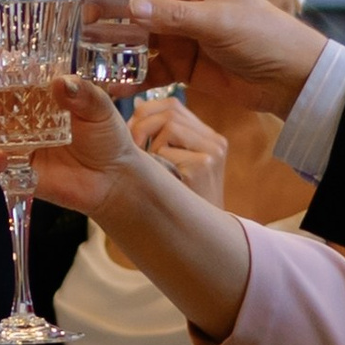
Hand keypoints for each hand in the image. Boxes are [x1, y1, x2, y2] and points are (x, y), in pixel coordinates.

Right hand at [0, 68, 139, 213]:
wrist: (115, 179)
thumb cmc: (106, 135)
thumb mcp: (100, 107)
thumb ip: (82, 94)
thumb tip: (60, 82)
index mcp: (35, 91)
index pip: (3, 71)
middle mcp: (20, 114)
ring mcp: (17, 142)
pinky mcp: (20, 170)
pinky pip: (1, 166)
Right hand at [82, 0, 325, 113]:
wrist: (292, 79)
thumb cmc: (264, 37)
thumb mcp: (218, 22)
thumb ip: (174, 17)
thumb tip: (130, 8)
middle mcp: (183, 6)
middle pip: (135, 4)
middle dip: (108, 14)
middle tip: (82, 27)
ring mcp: (181, 37)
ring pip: (138, 38)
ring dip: (116, 47)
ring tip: (90, 59)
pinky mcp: (184, 66)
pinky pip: (150, 69)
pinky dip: (132, 77)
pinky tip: (114, 87)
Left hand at [131, 93, 229, 208]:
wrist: (199, 239)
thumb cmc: (179, 202)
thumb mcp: (173, 164)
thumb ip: (160, 137)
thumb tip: (135, 109)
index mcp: (209, 137)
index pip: (173, 105)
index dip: (146, 112)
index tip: (129, 131)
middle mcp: (215, 140)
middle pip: (169, 111)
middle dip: (141, 124)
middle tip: (130, 147)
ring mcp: (212, 152)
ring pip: (168, 124)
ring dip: (147, 143)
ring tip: (144, 165)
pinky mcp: (203, 165)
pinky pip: (165, 148)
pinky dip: (153, 161)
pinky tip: (157, 179)